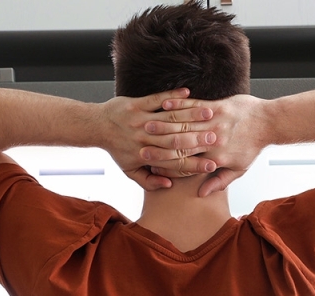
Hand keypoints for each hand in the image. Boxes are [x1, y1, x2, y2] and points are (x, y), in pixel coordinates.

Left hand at [99, 88, 218, 189]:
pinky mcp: (136, 105)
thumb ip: (149, 181)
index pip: (174, 163)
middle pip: (176, 141)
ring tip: (210, 114)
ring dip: (191, 115)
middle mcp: (144, 139)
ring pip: (170, 118)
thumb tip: (168, 184)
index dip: (194, 165)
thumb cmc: (117, 149)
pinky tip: (188, 93)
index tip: (211, 165)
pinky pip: (158, 99)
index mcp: (146, 156)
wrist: (97, 126)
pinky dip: (173, 96)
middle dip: (198, 139)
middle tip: (217, 138)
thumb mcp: (130, 170)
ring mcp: (140, 120)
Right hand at [147, 95, 268, 196]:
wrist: (268, 122)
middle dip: (159, 145)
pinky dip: (179, 104)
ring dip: (164, 124)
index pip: (186, 164)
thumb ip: (219, 181)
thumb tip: (201, 193)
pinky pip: (194, 105)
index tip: (151, 166)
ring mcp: (214, 122)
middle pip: (180, 145)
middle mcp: (213, 140)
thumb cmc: (252, 146)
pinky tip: (164, 104)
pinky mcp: (217, 106)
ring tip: (146, 125)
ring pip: (184, 124)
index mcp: (216, 158)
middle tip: (141, 146)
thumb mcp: (238, 169)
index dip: (167, 166)